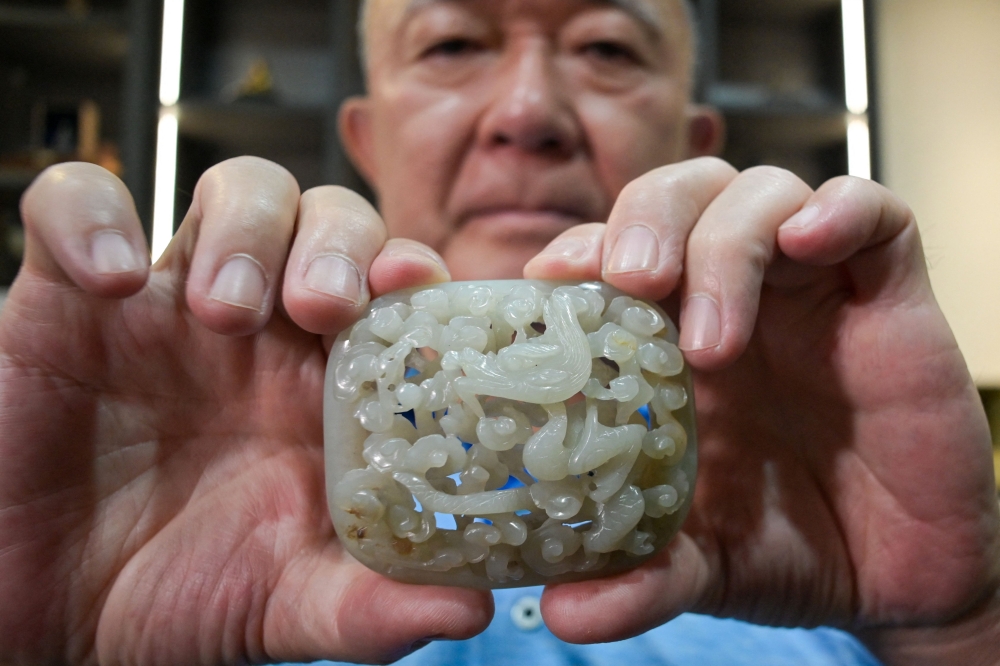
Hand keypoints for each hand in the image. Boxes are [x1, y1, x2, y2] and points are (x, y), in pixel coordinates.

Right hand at [0, 159, 491, 664]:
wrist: (49, 615)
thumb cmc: (179, 596)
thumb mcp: (286, 606)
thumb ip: (372, 605)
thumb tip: (472, 608)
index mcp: (327, 383)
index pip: (395, 285)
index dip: (412, 270)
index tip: (413, 286)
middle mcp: (265, 329)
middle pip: (331, 218)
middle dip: (337, 242)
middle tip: (319, 308)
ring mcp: (173, 301)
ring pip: (239, 191)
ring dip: (247, 229)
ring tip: (223, 310)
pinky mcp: (69, 294)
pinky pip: (79, 207)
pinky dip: (96, 218)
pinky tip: (110, 282)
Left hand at [524, 157, 999, 661]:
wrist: (898, 576)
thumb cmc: (786, 544)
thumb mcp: (700, 561)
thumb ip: (638, 578)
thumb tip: (562, 611)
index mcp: (670, 339)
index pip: (614, 251)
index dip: (579, 249)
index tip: (547, 282)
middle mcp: (735, 297)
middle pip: (680, 194)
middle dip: (648, 221)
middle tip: (631, 279)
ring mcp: (811, 287)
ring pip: (760, 193)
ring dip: (725, 244)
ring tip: (711, 338)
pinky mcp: (887, 294)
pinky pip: (872, 213)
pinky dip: (837, 211)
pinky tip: (807, 242)